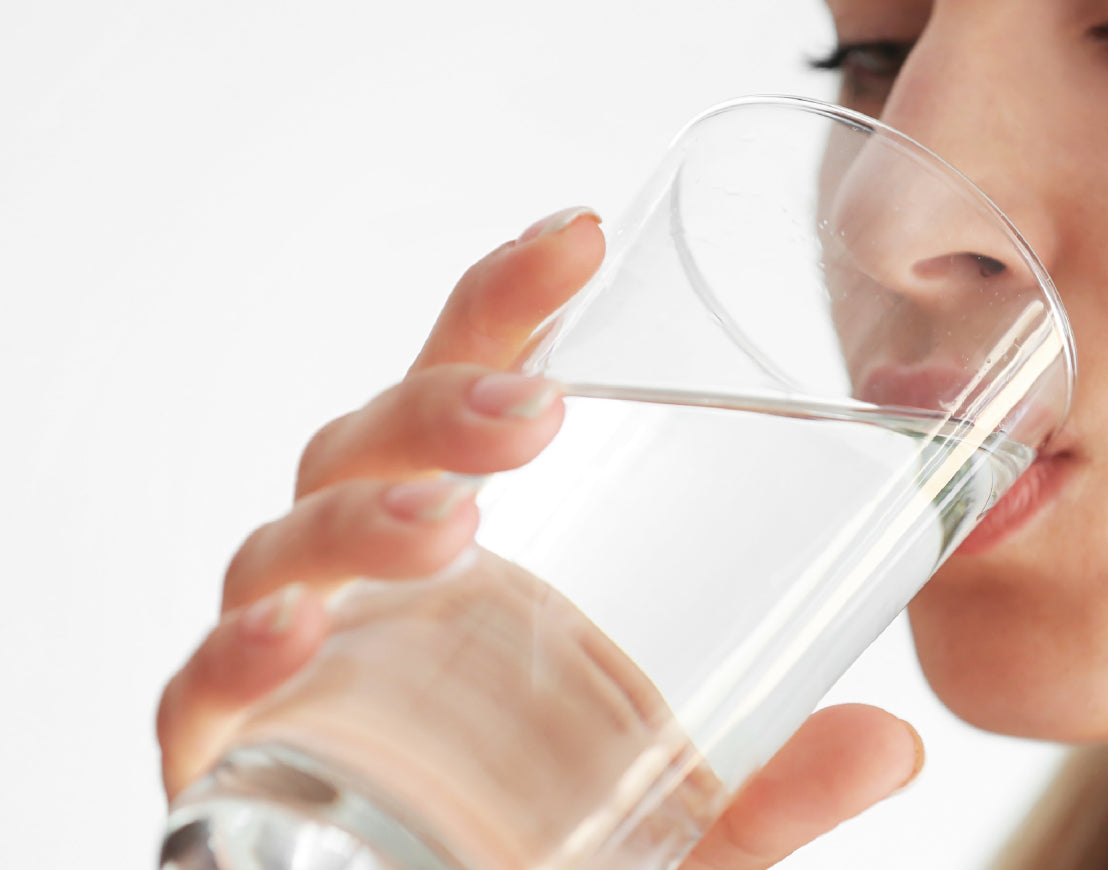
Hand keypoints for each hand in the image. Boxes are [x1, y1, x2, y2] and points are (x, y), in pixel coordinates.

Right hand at [155, 207, 923, 868]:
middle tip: (530, 414)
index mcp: (472, 541)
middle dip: (439, 408)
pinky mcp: (232, 750)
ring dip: (361, 515)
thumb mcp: (683, 819)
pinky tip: (296, 636)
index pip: (472, 386)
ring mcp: (296, 655)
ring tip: (450, 523)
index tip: (583, 234)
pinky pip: (205, 687)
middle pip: (373, 443)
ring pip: (290, 543)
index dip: (509, 302)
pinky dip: (236, 654)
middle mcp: (370, 577)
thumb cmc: (554, 842)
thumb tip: (895, 745)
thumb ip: (772, 785)